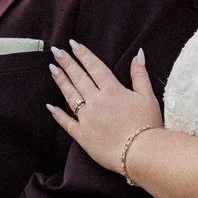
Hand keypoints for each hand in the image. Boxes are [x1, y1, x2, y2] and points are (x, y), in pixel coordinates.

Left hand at [48, 41, 162, 174]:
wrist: (141, 153)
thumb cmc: (147, 124)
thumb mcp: (148, 96)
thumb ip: (140, 75)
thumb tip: (138, 54)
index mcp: (112, 90)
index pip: (95, 67)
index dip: (83, 54)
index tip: (72, 44)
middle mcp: (96, 101)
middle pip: (79, 78)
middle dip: (67, 63)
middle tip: (56, 51)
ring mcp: (87, 118)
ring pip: (70, 96)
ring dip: (61, 81)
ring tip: (52, 69)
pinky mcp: (82, 136)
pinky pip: (67, 123)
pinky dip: (58, 114)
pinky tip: (50, 106)